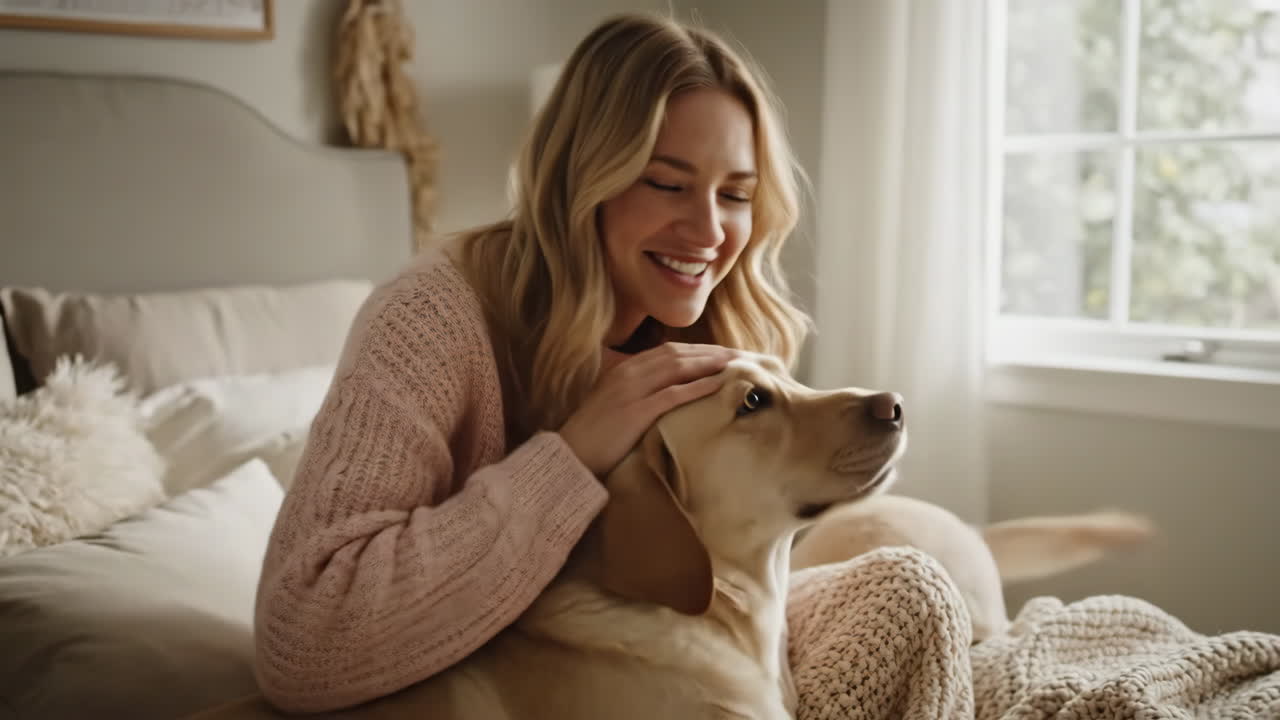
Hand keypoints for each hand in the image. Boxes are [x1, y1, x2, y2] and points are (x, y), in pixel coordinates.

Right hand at [559, 342, 737, 475]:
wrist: (569, 457)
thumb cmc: (593, 438)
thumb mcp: (615, 406)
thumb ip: (639, 394)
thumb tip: (670, 394)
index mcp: (624, 369)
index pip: (669, 351)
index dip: (700, 350)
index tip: (726, 353)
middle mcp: (629, 373)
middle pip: (679, 354)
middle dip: (712, 352)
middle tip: (742, 355)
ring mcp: (631, 390)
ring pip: (678, 368)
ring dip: (710, 363)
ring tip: (737, 364)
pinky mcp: (635, 411)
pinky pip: (673, 394)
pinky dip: (698, 387)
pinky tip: (719, 385)